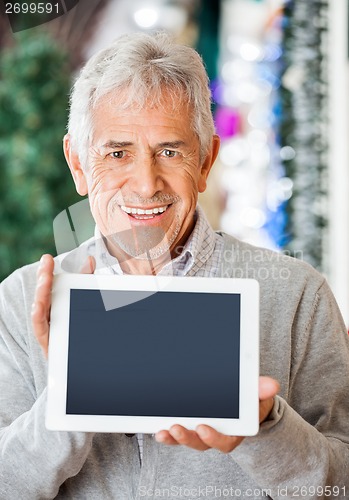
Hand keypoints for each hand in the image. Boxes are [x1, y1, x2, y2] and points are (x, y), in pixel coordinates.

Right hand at [31, 254, 95, 357]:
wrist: (87, 362)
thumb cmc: (82, 330)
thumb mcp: (85, 301)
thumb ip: (86, 281)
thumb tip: (89, 260)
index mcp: (55, 304)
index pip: (49, 285)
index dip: (46, 271)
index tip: (47, 258)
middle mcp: (49, 315)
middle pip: (42, 295)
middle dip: (43, 278)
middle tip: (46, 264)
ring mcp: (47, 329)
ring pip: (39, 310)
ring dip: (41, 294)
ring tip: (44, 280)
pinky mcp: (49, 343)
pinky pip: (41, 329)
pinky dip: (38, 317)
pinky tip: (38, 306)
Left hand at [155, 376, 278, 452]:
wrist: (245, 401)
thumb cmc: (251, 399)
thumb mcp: (258, 393)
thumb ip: (262, 389)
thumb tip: (272, 384)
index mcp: (236, 431)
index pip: (225, 441)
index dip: (213, 438)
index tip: (202, 429)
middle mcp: (217, 435)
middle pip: (201, 442)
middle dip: (188, 438)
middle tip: (177, 428)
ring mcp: (202, 432)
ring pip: (187, 439)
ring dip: (174, 437)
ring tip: (162, 431)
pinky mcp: (190, 426)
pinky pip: (178, 432)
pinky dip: (168, 432)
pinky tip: (158, 428)